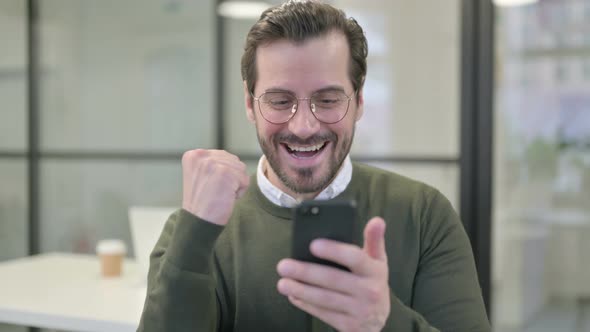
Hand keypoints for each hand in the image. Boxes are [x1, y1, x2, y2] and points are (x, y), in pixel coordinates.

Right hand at [181, 149, 249, 224]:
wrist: (198, 222)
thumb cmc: (203, 203)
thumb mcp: (201, 176)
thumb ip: (213, 163)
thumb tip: (235, 160)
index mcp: (193, 155)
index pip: (223, 156)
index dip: (222, 174)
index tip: (209, 186)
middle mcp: (201, 155)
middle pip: (233, 161)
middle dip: (230, 178)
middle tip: (215, 192)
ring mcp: (212, 163)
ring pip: (241, 169)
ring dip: (235, 185)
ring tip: (219, 194)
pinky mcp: (225, 173)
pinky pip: (245, 179)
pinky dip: (239, 192)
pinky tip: (225, 198)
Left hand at [277, 217, 389, 331]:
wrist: (378, 320)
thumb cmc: (372, 281)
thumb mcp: (378, 261)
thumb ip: (374, 240)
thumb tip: (377, 220)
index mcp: (375, 270)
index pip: (354, 257)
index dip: (333, 251)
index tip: (312, 245)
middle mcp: (370, 291)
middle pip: (333, 279)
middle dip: (306, 272)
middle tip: (284, 266)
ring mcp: (360, 310)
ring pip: (325, 299)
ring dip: (301, 290)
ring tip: (282, 282)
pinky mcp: (349, 326)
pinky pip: (323, 314)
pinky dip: (306, 304)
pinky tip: (293, 295)